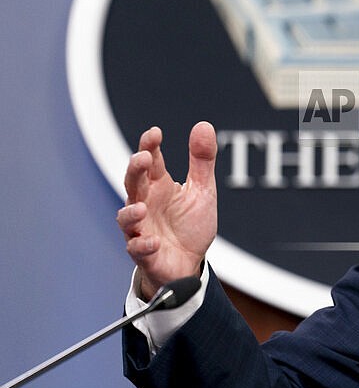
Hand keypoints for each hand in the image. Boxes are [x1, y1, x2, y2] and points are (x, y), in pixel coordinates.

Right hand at [116, 122, 217, 299]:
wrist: (191, 262)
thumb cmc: (190, 224)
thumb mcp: (202, 189)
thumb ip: (202, 160)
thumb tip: (203, 125)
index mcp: (158, 186)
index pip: (150, 162)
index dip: (150, 146)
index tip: (155, 133)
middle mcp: (145, 204)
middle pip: (133, 183)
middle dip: (135, 171)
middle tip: (143, 158)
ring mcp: (141, 229)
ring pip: (126, 218)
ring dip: (130, 212)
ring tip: (141, 208)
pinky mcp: (145, 253)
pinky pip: (138, 249)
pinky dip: (143, 245)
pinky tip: (154, 241)